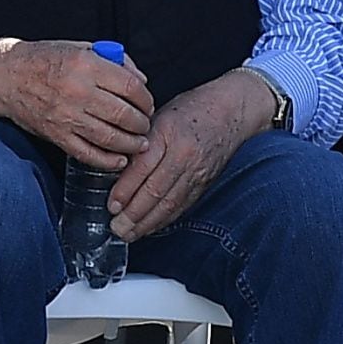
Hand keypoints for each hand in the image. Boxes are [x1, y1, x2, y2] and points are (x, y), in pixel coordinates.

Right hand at [0, 37, 152, 169]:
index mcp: (86, 66)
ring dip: (131, 144)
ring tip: (139, 143)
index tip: (147, 104)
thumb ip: (114, 61)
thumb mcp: (80, 48)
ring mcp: (66, 117)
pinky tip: (119, 159)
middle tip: (145, 125)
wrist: (5, 77)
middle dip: (142, 124)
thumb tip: (141, 82)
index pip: (131, 88)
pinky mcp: (57, 135)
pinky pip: (88, 154)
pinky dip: (108, 161)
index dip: (146, 99)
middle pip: (125, 115)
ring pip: (110, 138)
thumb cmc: (44, 59)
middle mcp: (78, 92)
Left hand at [105, 71, 273, 242]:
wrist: (231, 110)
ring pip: (169, 203)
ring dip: (147, 223)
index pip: (143, 168)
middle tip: (116, 227)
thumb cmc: (190, 109)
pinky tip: (150, 227)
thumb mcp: (159, 115)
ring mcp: (197, 171)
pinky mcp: (204, 183)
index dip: (125, 190)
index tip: (111, 205)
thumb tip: (112, 166)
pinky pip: (181, 205)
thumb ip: (139, 140)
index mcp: (168, 133)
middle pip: (156, 191)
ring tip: (129, 234)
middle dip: (133, 214)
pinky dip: (164, 219)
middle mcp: (184, 155)